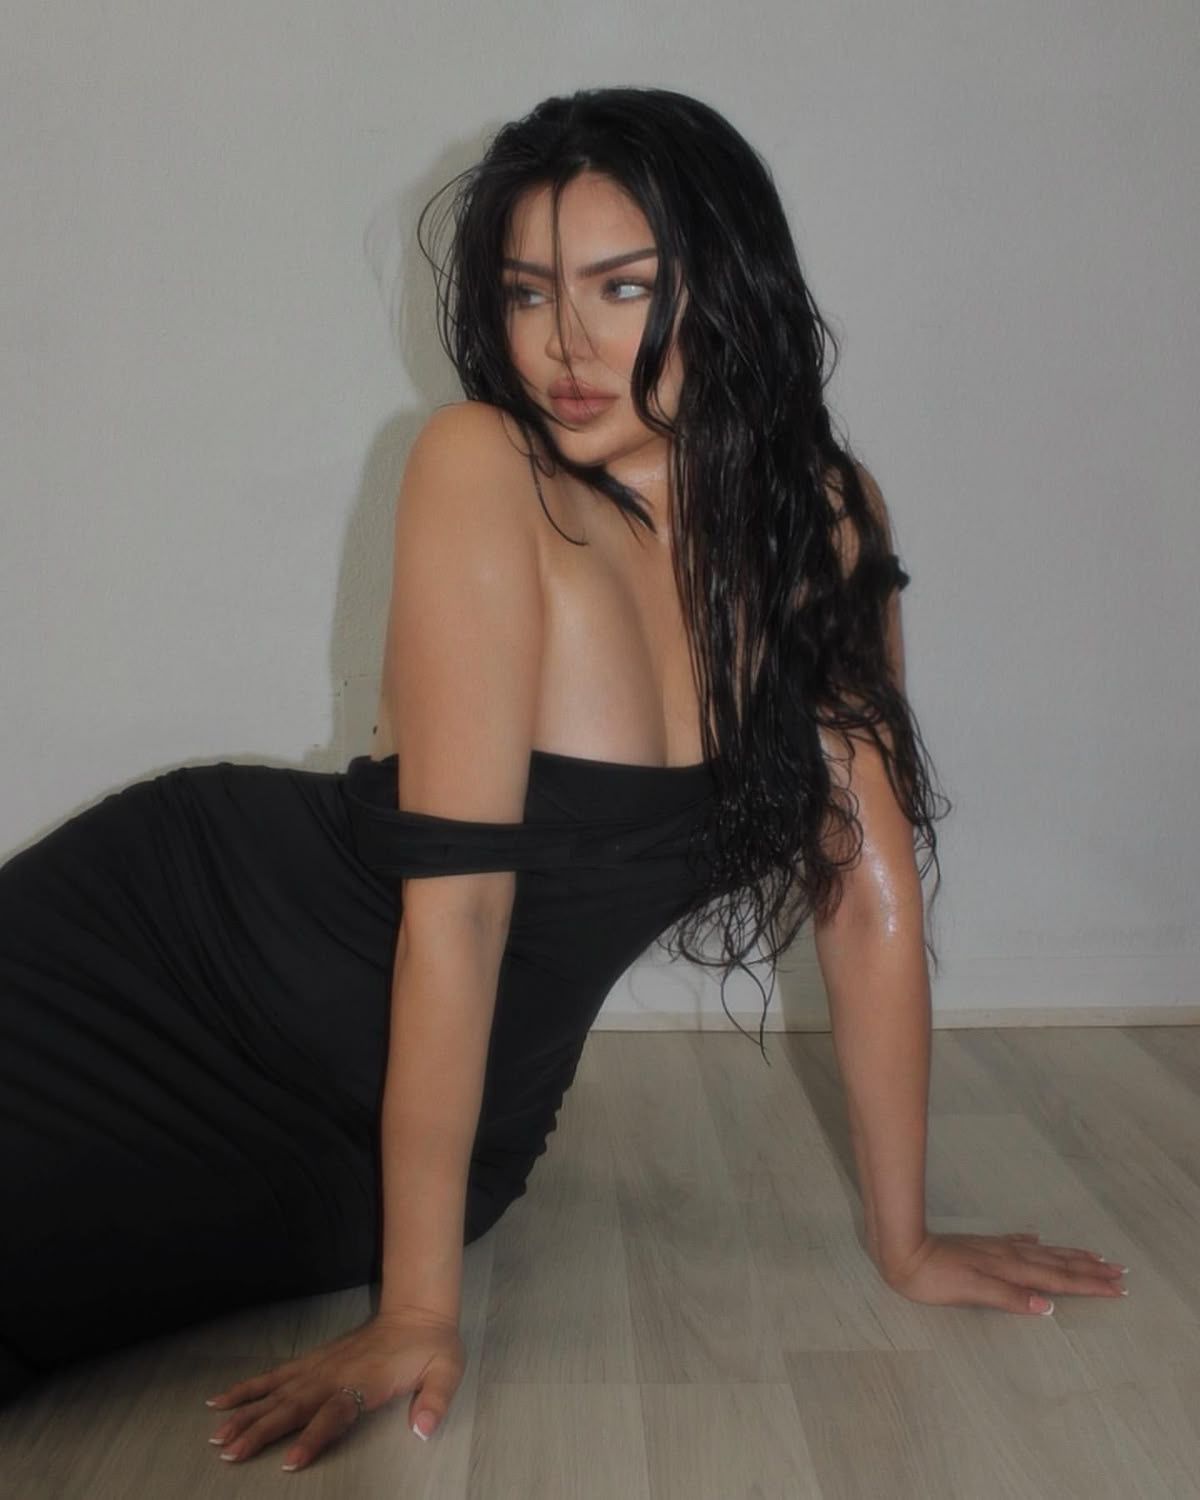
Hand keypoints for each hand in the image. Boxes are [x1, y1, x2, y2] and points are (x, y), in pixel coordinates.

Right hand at [205, 1306, 466, 1470]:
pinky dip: (249, 1388)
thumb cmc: (431, 1348)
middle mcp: (336, 1375)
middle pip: (294, 1406)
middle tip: (230, 1453)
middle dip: (261, 1430)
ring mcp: (321, 1366)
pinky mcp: (314, 1361)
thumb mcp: (447, 1371)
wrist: (418, 1312)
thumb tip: (422, 1430)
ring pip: (277, 1392)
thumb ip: (435, 1401)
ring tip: (217, 1434)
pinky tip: (224, 1400)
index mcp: (365, 1383)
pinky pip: (276, 1375)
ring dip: (247, 1412)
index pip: (334, 1413)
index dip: (313, 1436)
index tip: (290, 1460)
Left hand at [875, 1230, 1127, 1313]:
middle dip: (1090, 1269)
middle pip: (1058, 1264)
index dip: (1088, 1285)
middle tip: (1120, 1272)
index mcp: (1010, 1270)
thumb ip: (1009, 1298)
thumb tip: (1048, 1306)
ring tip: (1093, 1256)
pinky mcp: (982, 1246)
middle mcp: (1008, 1256)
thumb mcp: (972, 1292)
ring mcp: (996, 1249)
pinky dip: (1035, 1244)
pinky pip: (1019, 1244)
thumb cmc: (934, 1279)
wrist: (904, 1251)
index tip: (1117, 1288)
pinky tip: (1038, 1240)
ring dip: (1070, 1255)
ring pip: (1043, 1252)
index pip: (1058, 1280)